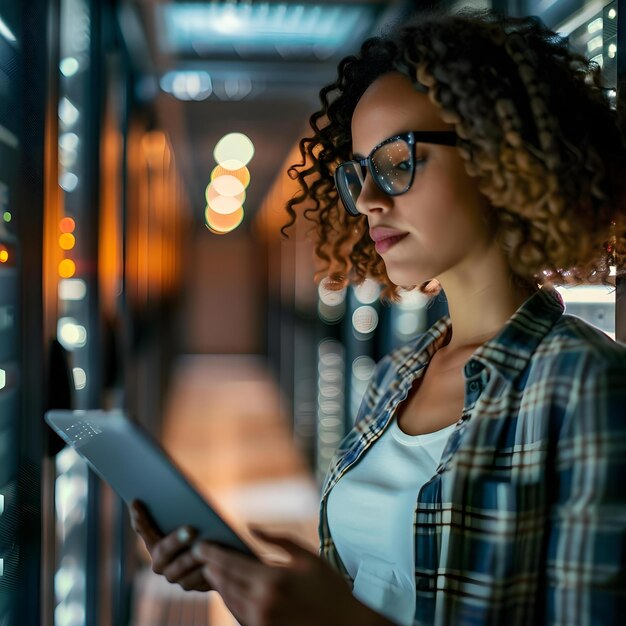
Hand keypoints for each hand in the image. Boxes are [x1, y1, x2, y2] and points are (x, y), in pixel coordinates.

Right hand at [129, 500, 211, 591]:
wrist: (217, 554)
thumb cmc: (200, 528)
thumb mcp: (191, 516)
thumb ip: (181, 507)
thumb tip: (180, 495)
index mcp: (153, 541)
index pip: (142, 528)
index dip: (139, 517)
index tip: (137, 501)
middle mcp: (159, 561)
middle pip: (163, 550)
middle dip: (175, 539)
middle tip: (191, 529)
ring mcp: (173, 574)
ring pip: (180, 566)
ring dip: (191, 557)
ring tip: (205, 546)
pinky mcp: (190, 584)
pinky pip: (195, 578)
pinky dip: (203, 569)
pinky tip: (213, 560)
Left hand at [192, 527, 395, 625]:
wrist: (346, 625)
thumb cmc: (329, 587)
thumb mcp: (306, 557)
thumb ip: (277, 540)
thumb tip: (250, 526)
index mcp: (272, 580)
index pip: (231, 563)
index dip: (212, 553)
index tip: (200, 545)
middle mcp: (262, 603)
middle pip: (224, 582)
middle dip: (211, 567)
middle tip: (202, 555)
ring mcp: (260, 622)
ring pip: (228, 600)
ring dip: (218, 584)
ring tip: (213, 570)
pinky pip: (237, 615)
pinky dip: (230, 600)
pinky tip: (230, 589)